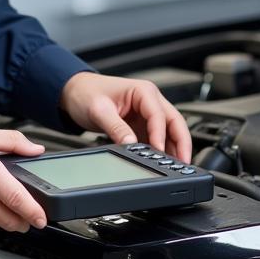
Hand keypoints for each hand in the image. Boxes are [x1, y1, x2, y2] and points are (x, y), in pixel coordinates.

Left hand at [60, 72, 192, 162]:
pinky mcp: (141, 124)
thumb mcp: (99, 111)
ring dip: (174, 148)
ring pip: (169, 131)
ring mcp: (147, 113)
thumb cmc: (86, 92)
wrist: (75, 92)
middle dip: (181, 143)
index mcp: (143, 91)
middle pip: (174, 122)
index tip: (159, 153)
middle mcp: (149, 100)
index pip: (159, 115)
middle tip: (184, 163)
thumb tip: (131, 145)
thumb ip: (116, 128)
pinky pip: (157, 137)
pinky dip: (162, 149)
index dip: (160, 135)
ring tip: (178, 167)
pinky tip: (163, 162)